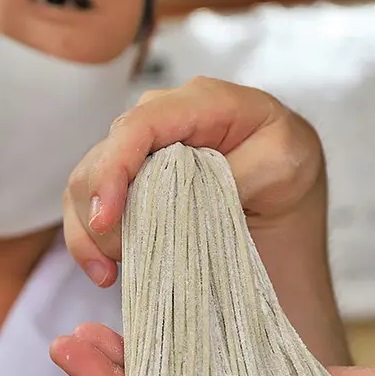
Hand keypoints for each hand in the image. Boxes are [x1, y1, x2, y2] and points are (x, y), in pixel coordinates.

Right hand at [63, 77, 324, 288]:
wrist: (285, 191)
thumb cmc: (288, 165)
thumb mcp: (286, 160)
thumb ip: (238, 169)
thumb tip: (191, 188)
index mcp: (201, 101)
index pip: (140, 125)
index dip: (115, 169)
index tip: (108, 218)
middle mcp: (159, 119)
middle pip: (102, 156)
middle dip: (97, 210)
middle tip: (116, 261)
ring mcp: (139, 151)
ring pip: (86, 183)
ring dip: (89, 232)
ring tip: (110, 274)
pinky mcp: (128, 182)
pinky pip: (88, 206)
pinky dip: (88, 240)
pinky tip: (107, 272)